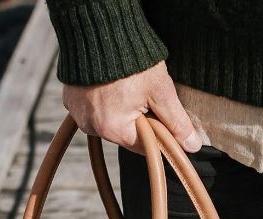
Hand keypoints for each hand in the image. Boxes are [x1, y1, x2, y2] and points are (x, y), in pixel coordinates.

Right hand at [62, 61, 201, 154]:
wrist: (98, 28)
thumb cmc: (132, 60)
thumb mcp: (160, 91)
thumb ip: (176, 122)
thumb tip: (192, 146)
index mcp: (113, 130)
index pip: (143, 146)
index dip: (157, 131)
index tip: (162, 114)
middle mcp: (92, 127)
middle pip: (125, 133)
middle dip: (138, 118)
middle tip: (144, 93)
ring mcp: (78, 114)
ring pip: (108, 121)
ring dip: (120, 110)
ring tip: (126, 86)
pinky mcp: (70, 100)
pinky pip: (92, 108)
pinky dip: (102, 100)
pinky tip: (109, 85)